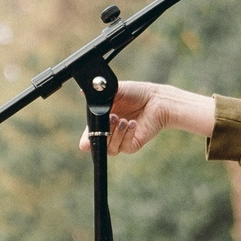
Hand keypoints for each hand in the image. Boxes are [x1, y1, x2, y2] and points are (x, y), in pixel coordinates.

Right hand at [88, 80, 215, 155]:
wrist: (156, 99)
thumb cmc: (137, 93)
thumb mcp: (116, 91)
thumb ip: (101, 93)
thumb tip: (83, 91)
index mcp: (102, 122)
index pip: (89, 137)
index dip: (87, 140)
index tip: (89, 135)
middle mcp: (110, 133)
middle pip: (98, 145)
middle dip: (102, 133)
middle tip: (112, 117)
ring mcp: (121, 140)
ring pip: (111, 149)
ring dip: (115, 134)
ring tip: (123, 120)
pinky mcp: (133, 145)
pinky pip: (125, 147)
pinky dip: (127, 135)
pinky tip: (132, 124)